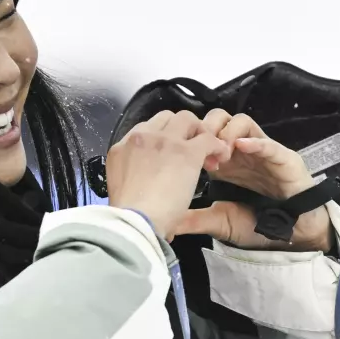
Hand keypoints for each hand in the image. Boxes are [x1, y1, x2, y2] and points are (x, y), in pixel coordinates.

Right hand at [107, 110, 230, 240]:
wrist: (135, 221)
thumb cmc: (127, 214)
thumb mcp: (120, 187)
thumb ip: (132, 174)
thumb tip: (144, 183)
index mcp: (123, 147)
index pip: (147, 128)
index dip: (163, 138)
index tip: (171, 154)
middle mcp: (142, 137)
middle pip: (168, 117)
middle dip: (182, 131)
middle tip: (190, 151)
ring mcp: (164, 142)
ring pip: (188, 120)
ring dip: (199, 133)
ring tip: (206, 154)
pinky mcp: (186, 152)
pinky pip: (208, 138)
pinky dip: (217, 146)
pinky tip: (219, 159)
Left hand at [176, 110, 333, 251]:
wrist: (291, 235)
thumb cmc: (256, 223)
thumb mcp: (218, 221)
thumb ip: (193, 219)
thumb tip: (166, 225)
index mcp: (222, 162)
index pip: (202, 133)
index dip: (191, 139)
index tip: (182, 157)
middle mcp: (239, 152)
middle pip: (219, 120)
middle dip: (206, 128)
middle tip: (199, 147)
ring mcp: (261, 152)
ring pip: (242, 122)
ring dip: (227, 133)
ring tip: (221, 153)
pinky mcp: (283, 159)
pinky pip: (269, 143)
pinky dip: (254, 142)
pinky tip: (241, 147)